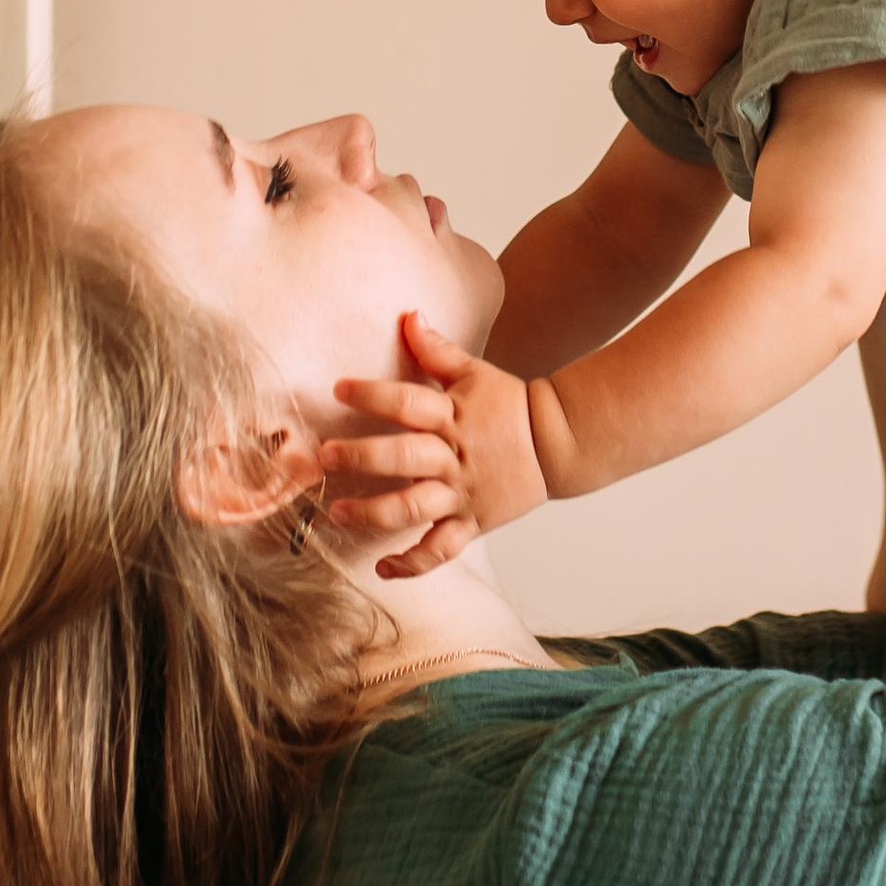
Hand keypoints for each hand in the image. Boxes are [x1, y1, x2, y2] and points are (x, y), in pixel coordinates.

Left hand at [320, 311, 550, 578]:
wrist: (560, 442)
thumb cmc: (511, 405)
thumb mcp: (475, 372)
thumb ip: (436, 349)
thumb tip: (408, 315)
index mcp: (452, 416)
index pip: (408, 402)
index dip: (373, 394)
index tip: (340, 389)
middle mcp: (453, 457)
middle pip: (403, 458)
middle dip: (362, 457)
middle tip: (326, 456)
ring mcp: (462, 493)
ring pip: (414, 508)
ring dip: (373, 513)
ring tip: (338, 513)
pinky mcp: (472, 523)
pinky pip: (441, 549)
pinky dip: (413, 563)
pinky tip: (384, 569)